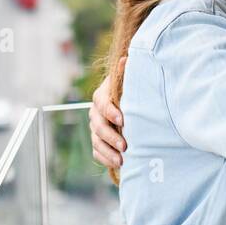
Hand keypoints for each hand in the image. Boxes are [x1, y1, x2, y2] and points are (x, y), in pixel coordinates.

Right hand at [90, 55, 127, 169]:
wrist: (128, 104)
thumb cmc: (130, 92)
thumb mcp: (129, 82)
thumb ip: (127, 74)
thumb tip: (126, 59)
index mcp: (102, 96)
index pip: (102, 103)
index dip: (110, 111)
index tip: (122, 119)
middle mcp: (95, 112)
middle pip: (97, 125)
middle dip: (111, 137)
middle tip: (125, 146)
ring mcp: (95, 128)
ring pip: (96, 141)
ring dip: (108, 151)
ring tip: (122, 160)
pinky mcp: (98, 141)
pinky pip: (96, 152)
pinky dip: (105, 158)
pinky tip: (116, 164)